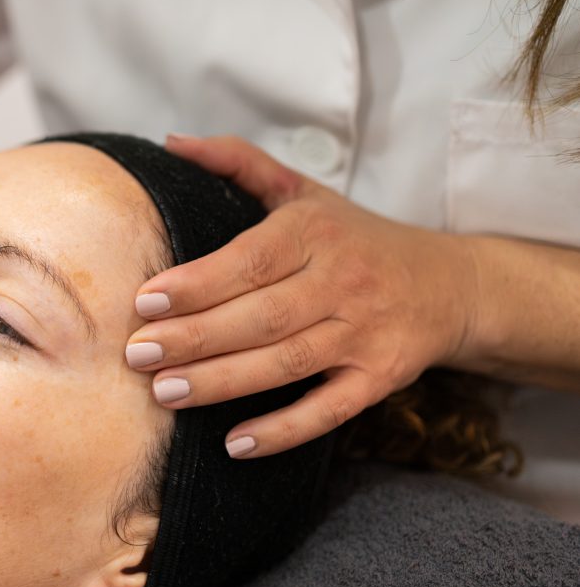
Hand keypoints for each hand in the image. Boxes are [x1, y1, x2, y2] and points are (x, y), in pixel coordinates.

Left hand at [125, 134, 477, 457]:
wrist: (449, 284)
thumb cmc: (352, 236)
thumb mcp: (302, 191)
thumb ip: (238, 163)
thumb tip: (171, 142)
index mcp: (316, 232)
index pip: (251, 260)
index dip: (198, 283)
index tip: (145, 301)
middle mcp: (343, 281)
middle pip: (261, 316)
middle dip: (195, 338)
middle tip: (137, 355)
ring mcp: (364, 333)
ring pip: (287, 364)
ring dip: (223, 382)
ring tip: (164, 393)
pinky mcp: (380, 379)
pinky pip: (329, 410)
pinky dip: (284, 431)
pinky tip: (235, 444)